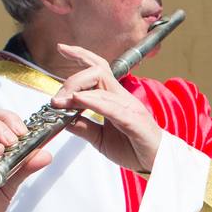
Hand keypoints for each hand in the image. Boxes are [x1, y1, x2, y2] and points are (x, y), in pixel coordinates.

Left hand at [50, 43, 163, 173]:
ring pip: (102, 85)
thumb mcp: (100, 138)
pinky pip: (111, 107)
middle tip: (56, 98)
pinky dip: (92, 101)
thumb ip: (83, 126)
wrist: (156, 163)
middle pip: (97, 72)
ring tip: (58, 102)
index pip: (98, 68)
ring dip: (76, 90)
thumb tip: (62, 118)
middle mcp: (122, 97)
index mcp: (115, 98)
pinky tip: (78, 100)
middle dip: (72, 79)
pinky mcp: (133, 121)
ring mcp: (129, 107)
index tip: (62, 49)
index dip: (81, 55)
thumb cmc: (134, 149)